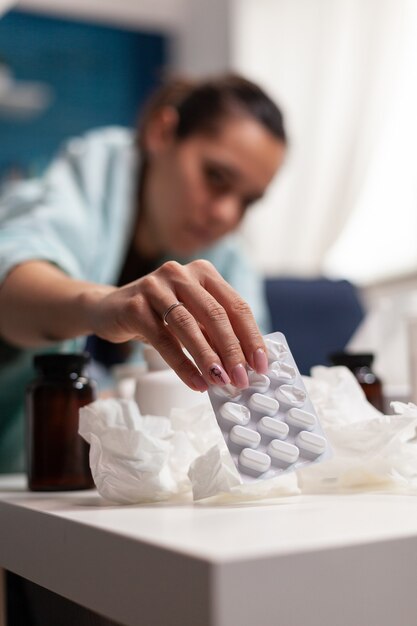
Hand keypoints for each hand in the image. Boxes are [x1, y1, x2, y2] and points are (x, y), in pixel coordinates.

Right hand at [88, 259, 268, 391]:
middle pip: (215, 314)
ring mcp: (156, 286)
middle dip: (232, 351)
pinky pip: (163, 339)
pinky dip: (181, 364)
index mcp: (203, 273)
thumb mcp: (191, 316)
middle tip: (242, 379)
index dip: (251, 337)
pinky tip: (195, 382)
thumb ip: (215, 332)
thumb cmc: (159, 315)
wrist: (109, 309)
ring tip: (220, 382)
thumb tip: (246, 364)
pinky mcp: (135, 305)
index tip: (261, 365)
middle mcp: (181, 273)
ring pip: (189, 326)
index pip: (236, 305)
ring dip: (208, 358)